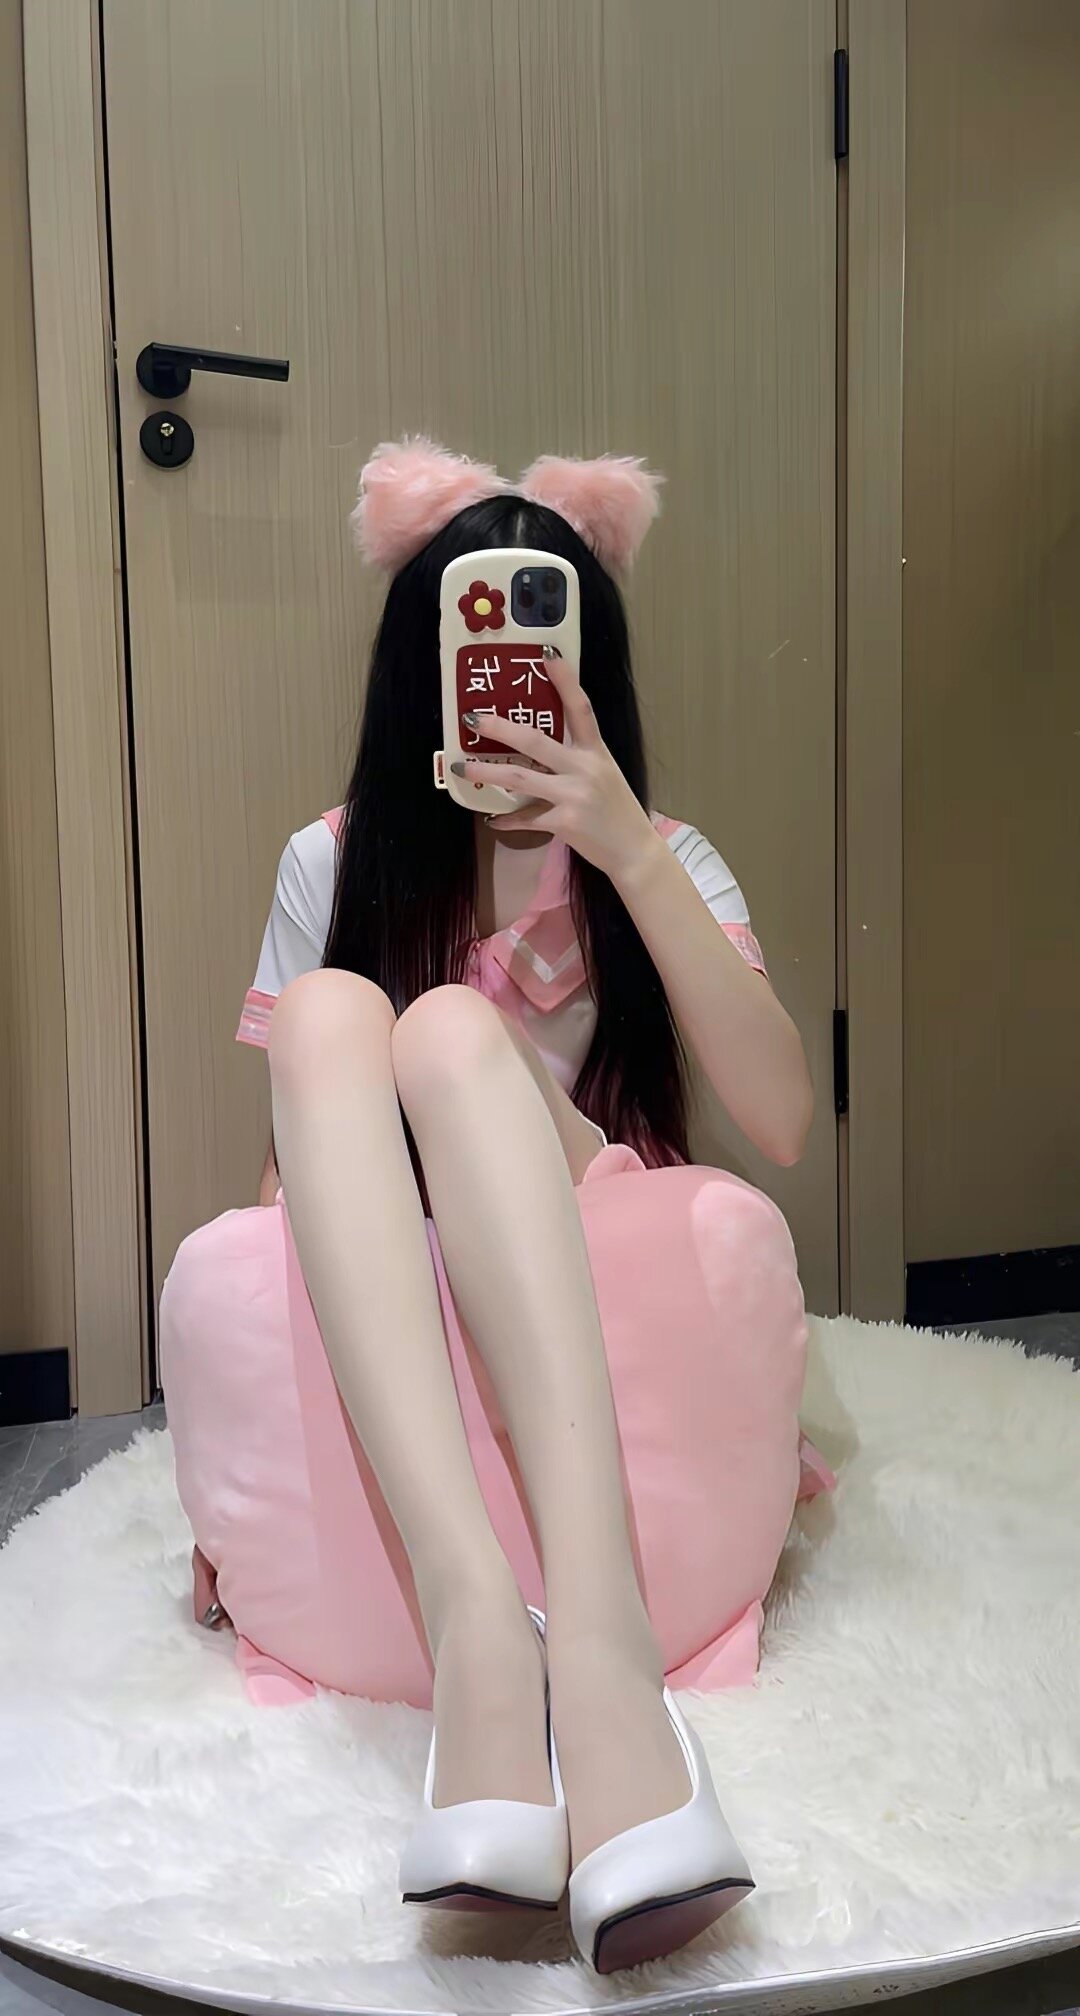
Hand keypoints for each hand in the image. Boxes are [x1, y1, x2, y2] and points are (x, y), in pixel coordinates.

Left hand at [451, 651, 659, 883]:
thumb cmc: (617, 812)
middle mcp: (585, 768)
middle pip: (535, 740)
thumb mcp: (604, 776)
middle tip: (472, 718)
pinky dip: (507, 820)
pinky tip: (493, 820)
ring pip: (520, 778)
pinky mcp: (565, 822)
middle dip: (500, 727)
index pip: (580, 708)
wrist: (634, 851)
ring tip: (460, 767)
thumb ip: (576, 762)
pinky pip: (526, 818)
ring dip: (486, 772)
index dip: (565, 679)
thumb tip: (537, 753)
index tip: (547, 654)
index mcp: (596, 752)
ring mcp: (574, 795)